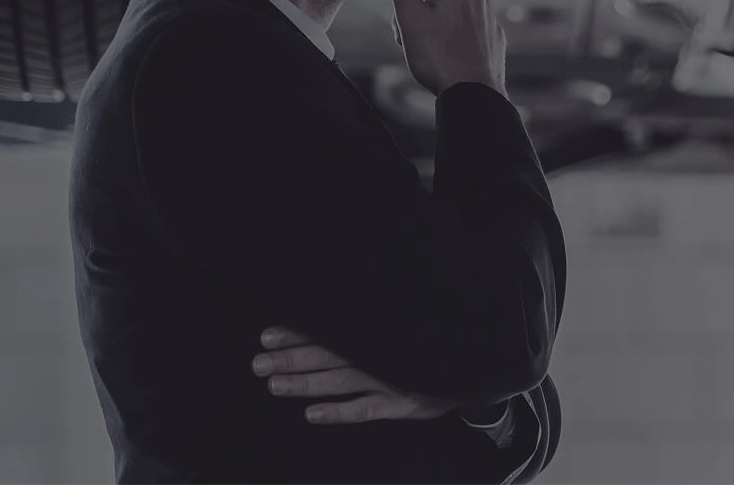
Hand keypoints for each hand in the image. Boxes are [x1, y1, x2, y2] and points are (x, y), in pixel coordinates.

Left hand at [254, 326, 460, 423]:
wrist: (474, 363)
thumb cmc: (426, 344)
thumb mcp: (400, 325)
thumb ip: (367, 324)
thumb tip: (322, 319)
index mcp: (376, 332)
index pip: (330, 331)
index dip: (298, 333)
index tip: (267, 335)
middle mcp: (381, 353)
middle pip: (329, 355)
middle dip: (292, 358)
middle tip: (258, 363)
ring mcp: (392, 379)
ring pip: (342, 381)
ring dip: (306, 384)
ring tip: (275, 385)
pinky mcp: (404, 403)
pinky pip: (366, 410)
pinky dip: (339, 413)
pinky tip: (312, 414)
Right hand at [377, 0, 506, 95]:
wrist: (474, 95)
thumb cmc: (438, 57)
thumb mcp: (410, 17)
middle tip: (403, 26)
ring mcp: (487, 14)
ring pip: (452, 5)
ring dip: (433, 16)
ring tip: (420, 45)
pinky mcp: (493, 34)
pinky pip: (468, 23)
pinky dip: (452, 30)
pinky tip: (444, 51)